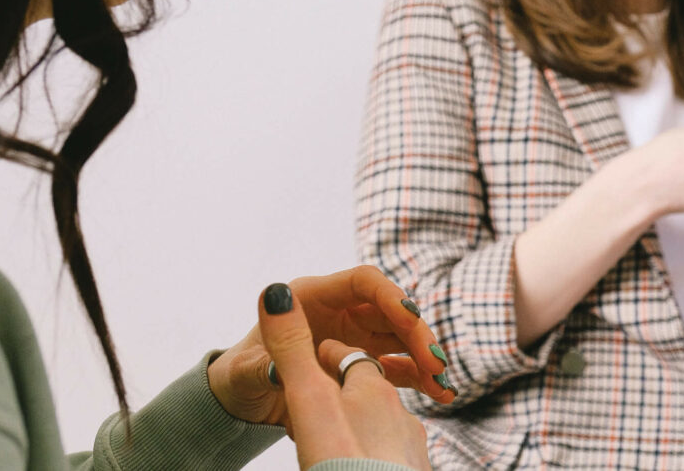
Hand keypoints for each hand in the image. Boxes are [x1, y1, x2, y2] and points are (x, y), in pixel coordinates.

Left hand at [259, 284, 431, 470]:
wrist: (244, 401)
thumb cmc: (240, 377)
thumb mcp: (245, 371)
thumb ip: (264, 358)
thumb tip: (279, 342)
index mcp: (314, 296)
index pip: (362, 281)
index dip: (390, 294)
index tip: (411, 317)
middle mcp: (340, 310)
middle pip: (389, 310)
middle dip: (416, 333)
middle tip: (436, 362)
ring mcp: (354, 334)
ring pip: (400, 337)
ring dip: (423, 357)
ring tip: (443, 386)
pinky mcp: (362, 360)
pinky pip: (397, 366)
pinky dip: (417, 379)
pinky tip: (438, 395)